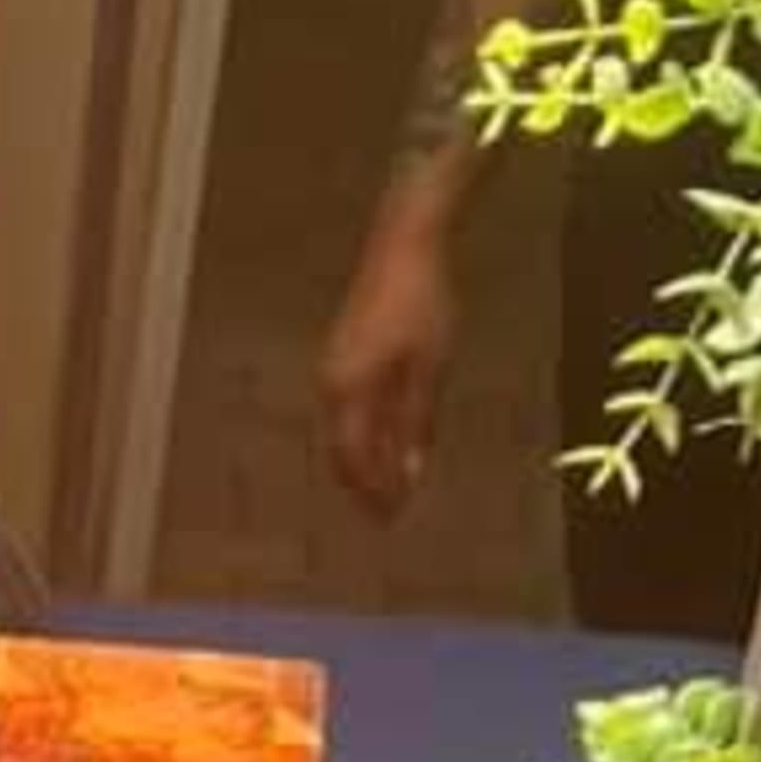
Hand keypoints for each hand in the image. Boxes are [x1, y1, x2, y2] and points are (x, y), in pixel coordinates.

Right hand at [317, 217, 461, 520]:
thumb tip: (412, 473)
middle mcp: (331, 385)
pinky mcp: (342, 352)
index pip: (354, 459)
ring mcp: (332, 367)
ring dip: (363, 459)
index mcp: (349, 392)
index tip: (391, 519)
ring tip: (386, 482)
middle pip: (342, 450)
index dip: (372, 491)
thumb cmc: (422, 304)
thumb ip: (417, 423)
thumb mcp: (429, 368)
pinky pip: (347, 408)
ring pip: (342, 430)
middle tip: (385, 513)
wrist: (404, 243)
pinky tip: (384, 437)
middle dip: (364, 482)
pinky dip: (363, 432)